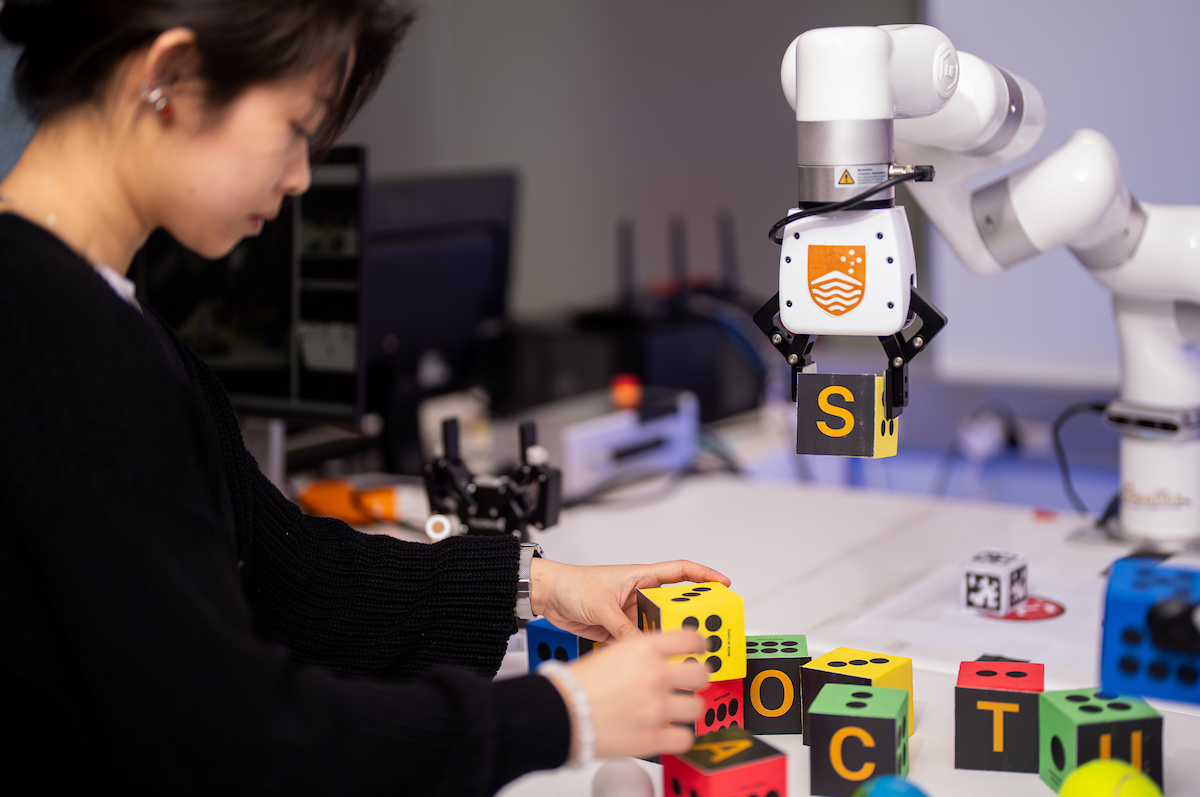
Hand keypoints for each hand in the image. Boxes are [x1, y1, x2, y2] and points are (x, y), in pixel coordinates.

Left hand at [530, 559, 729, 641]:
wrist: (547, 596)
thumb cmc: (571, 584)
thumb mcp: (601, 605)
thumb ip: (623, 628)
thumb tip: (641, 647)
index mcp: (640, 577)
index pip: (680, 572)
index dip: (704, 576)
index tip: (724, 584)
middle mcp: (639, 595)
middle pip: (674, 605)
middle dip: (693, 615)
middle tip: (710, 628)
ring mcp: (630, 614)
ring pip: (658, 627)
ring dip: (669, 637)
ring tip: (685, 651)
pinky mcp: (619, 631)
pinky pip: (641, 641)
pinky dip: (648, 651)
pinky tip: (655, 661)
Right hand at [552, 629, 708, 758]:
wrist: (559, 711)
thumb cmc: (577, 683)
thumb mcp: (612, 652)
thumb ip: (642, 654)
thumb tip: (662, 659)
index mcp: (643, 649)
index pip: (690, 639)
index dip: (700, 644)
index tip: (701, 649)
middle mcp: (654, 675)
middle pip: (700, 673)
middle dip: (697, 678)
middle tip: (690, 682)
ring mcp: (656, 707)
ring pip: (697, 706)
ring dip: (689, 708)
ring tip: (678, 709)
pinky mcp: (653, 737)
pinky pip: (685, 736)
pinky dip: (680, 735)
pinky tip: (671, 731)